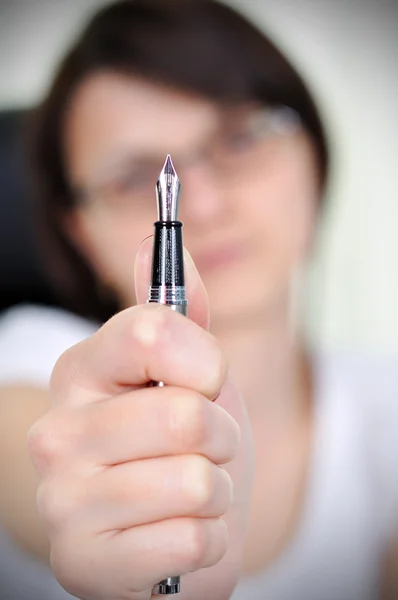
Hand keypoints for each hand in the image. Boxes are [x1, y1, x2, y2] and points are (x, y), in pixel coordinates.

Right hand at [28, 238, 253, 599]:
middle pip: (187, 415)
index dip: (206, 361)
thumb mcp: (189, 372)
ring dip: (214, 492)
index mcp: (82, 369)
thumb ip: (178, 311)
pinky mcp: (86, 564)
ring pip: (195, 481)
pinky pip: (192, 541)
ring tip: (187, 493)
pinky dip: (206, 541)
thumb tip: (156, 243)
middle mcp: (59, 431)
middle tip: (200, 449)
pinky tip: (177, 535)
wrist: (159, 523)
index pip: (155, 332)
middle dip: (220, 437)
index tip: (204, 380)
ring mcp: (65, 501)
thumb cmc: (179, 442)